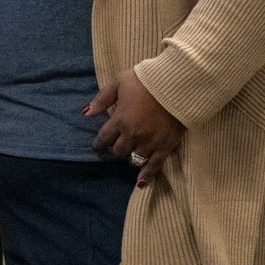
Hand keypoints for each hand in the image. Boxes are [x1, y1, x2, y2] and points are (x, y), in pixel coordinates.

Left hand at [88, 70, 184, 187]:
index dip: (99, 142)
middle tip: (115, 146)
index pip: (104, 137)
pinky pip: (154, 166)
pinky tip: (141, 184)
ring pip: (133, 159)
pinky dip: (146, 175)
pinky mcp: (165, 147)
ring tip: (130, 152)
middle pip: (118, 151)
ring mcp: (149, 142)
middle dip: (115, 148)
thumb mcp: (120, 82)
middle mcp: (133, 134)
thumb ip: (102, 99)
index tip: (98, 143)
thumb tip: (86, 113)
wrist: (179, 85)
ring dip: (129, 157)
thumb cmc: (147, 80)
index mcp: (120, 120)